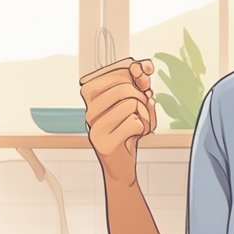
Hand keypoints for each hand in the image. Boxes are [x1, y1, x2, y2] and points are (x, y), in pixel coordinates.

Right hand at [80, 58, 157, 183]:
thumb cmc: (128, 129)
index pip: (117, 70)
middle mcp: (89, 110)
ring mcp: (94, 127)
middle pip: (125, 87)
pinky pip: (134, 123)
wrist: (121, 165)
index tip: (144, 79)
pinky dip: (143, 128)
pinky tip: (137, 134)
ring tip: (139, 124)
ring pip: (131, 104)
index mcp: (92, 96)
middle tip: (141, 109)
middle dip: (141, 97)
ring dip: (144, 115)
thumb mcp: (134, 101)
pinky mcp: (103, 143)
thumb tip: (143, 69)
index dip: (136, 71)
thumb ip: (139, 81)